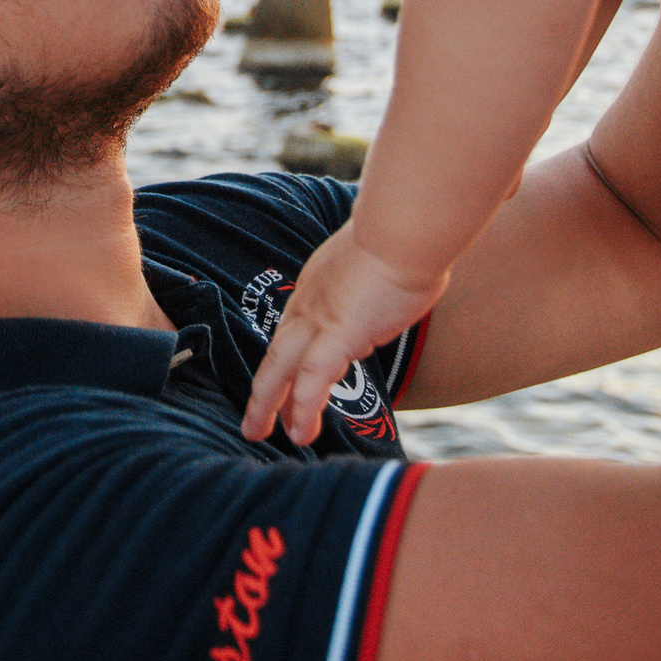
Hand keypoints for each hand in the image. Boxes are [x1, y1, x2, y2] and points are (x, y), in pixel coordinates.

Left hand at [240, 226, 444, 446]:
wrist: (406, 227)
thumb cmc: (407, 236)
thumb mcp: (384, 259)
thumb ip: (381, 277)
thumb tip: (401, 280)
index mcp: (319, 284)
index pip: (296, 328)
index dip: (289, 356)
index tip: (284, 379)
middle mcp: (310, 303)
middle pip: (276, 352)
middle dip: (263, 389)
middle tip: (252, 420)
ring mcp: (319, 319)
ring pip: (280, 369)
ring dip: (269, 405)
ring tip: (260, 434)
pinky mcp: (338, 334)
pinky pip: (311, 380)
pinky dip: (302, 408)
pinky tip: (301, 433)